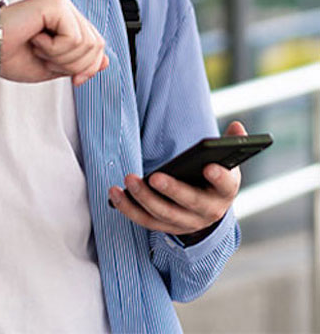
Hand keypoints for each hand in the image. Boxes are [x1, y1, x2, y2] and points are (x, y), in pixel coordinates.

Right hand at [0, 0, 108, 85]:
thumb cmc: (10, 54)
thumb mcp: (53, 66)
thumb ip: (79, 63)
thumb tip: (106, 62)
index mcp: (67, 21)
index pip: (98, 46)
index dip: (89, 68)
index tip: (74, 80)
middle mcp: (66, 8)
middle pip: (97, 45)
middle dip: (73, 64)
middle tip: (45, 57)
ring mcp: (62, 3)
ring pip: (86, 43)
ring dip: (60, 57)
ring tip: (38, 47)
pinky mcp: (55, 3)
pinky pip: (73, 37)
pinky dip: (54, 48)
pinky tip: (36, 39)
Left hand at [108, 121, 245, 238]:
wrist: (208, 206)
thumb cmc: (214, 177)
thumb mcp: (226, 160)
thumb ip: (230, 143)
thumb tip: (237, 126)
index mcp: (225, 191)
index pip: (226, 185)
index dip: (219, 177)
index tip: (209, 166)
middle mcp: (208, 212)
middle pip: (189, 203)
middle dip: (172, 190)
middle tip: (154, 177)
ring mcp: (186, 223)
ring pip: (163, 214)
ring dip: (144, 198)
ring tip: (129, 179)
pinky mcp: (166, 227)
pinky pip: (145, 220)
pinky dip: (128, 208)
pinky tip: (114, 192)